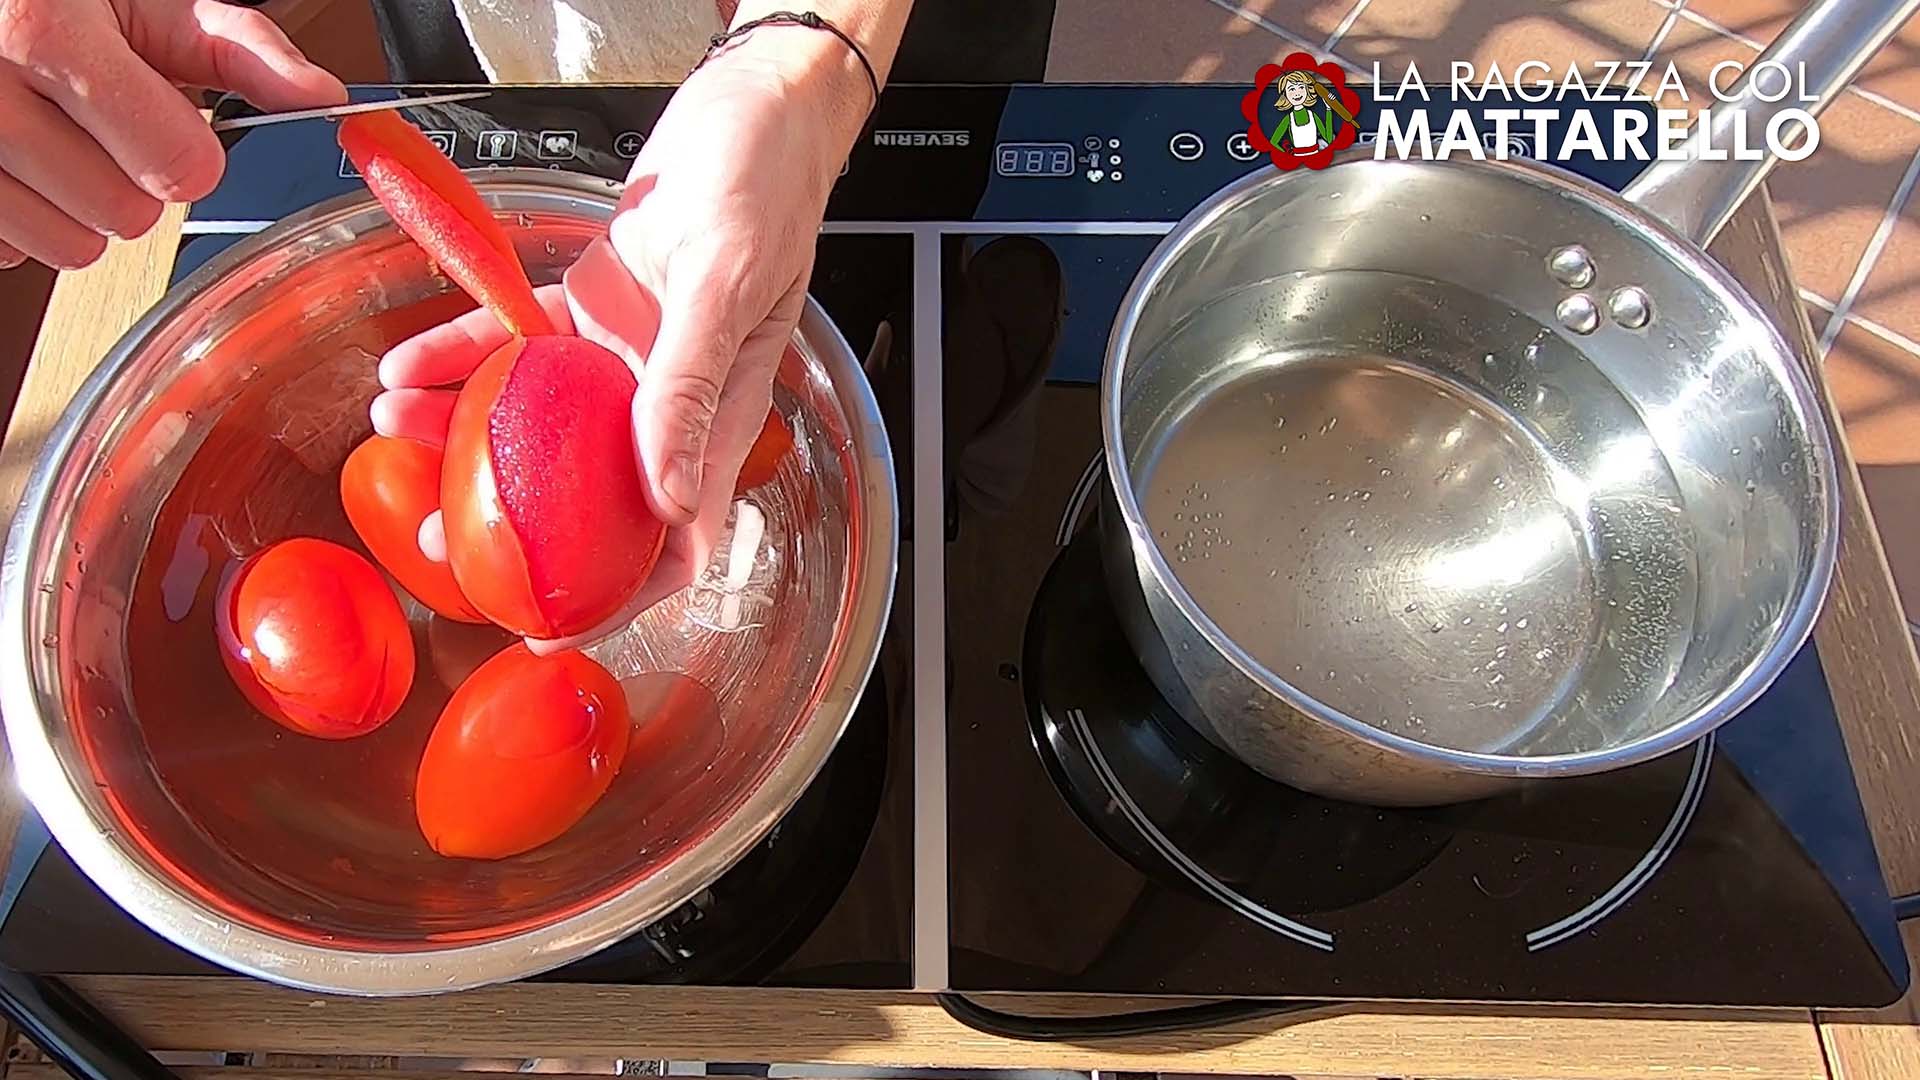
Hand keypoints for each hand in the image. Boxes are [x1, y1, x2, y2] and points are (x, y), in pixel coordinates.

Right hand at [0, 0, 344, 268]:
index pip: (176, 165)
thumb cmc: (56, 5)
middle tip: (108, 131)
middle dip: (135, 181)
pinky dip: (33, 222)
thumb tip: (321, 95)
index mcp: (51, 36)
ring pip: (73, 248)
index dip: (190, 154)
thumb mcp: (149, 6)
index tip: (169, 125)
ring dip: (84, 211)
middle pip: (127, 215)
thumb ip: (242, 49)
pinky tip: (30, 168)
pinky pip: (19, 256)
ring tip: (67, 147)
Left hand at [372, 29, 869, 652]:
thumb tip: (667, 500)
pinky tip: (409, 366)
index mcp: (717, 416)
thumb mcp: (728, 286)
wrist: (749, 108)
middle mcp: (666, 401)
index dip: (620, 596)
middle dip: (515, 526)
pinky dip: (460, 356)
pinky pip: (515, 347)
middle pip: (588, 494)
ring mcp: (624, 359)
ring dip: (462, 432)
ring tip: (395, 430)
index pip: (676, 537)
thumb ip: (692, 391)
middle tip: (444, 543)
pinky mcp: (591, 310)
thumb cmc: (764, 184)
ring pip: (536, 424)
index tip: (553, 629)